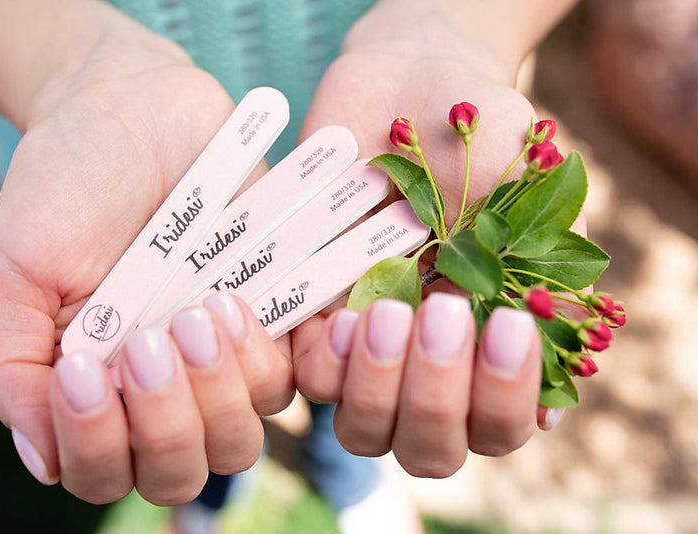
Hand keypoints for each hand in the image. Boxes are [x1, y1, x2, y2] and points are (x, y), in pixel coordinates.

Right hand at [0, 31, 292, 503]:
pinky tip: (235, 300)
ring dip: (220, 387)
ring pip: (243, 435)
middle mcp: (164, 389)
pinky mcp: (273, 319)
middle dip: (168, 423)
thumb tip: (41, 459)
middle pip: (183, 470)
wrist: (132, 108)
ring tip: (200, 307)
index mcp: (97, 392)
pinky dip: (270, 354)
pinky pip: (294, 375)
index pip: (104, 471)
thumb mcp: (12, 273)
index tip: (83, 372)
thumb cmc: (63, 189)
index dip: (99, 446)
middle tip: (148, 338)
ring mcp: (222, 359)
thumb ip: (12, 369)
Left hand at [292, 18, 572, 476]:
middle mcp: (426, 368)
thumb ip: (538, 293)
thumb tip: (552, 410)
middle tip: (440, 311)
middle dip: (435, 396)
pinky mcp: (313, 315)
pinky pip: (306, 373)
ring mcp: (367, 349)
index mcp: (487, 352)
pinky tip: (337, 316)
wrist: (417, 81)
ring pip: (363, 427)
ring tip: (386, 310)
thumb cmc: (488, 137)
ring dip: (376, 386)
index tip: (507, 325)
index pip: (498, 424)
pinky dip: (322, 359)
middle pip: (427, 445)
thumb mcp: (528, 200)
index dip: (500, 397)